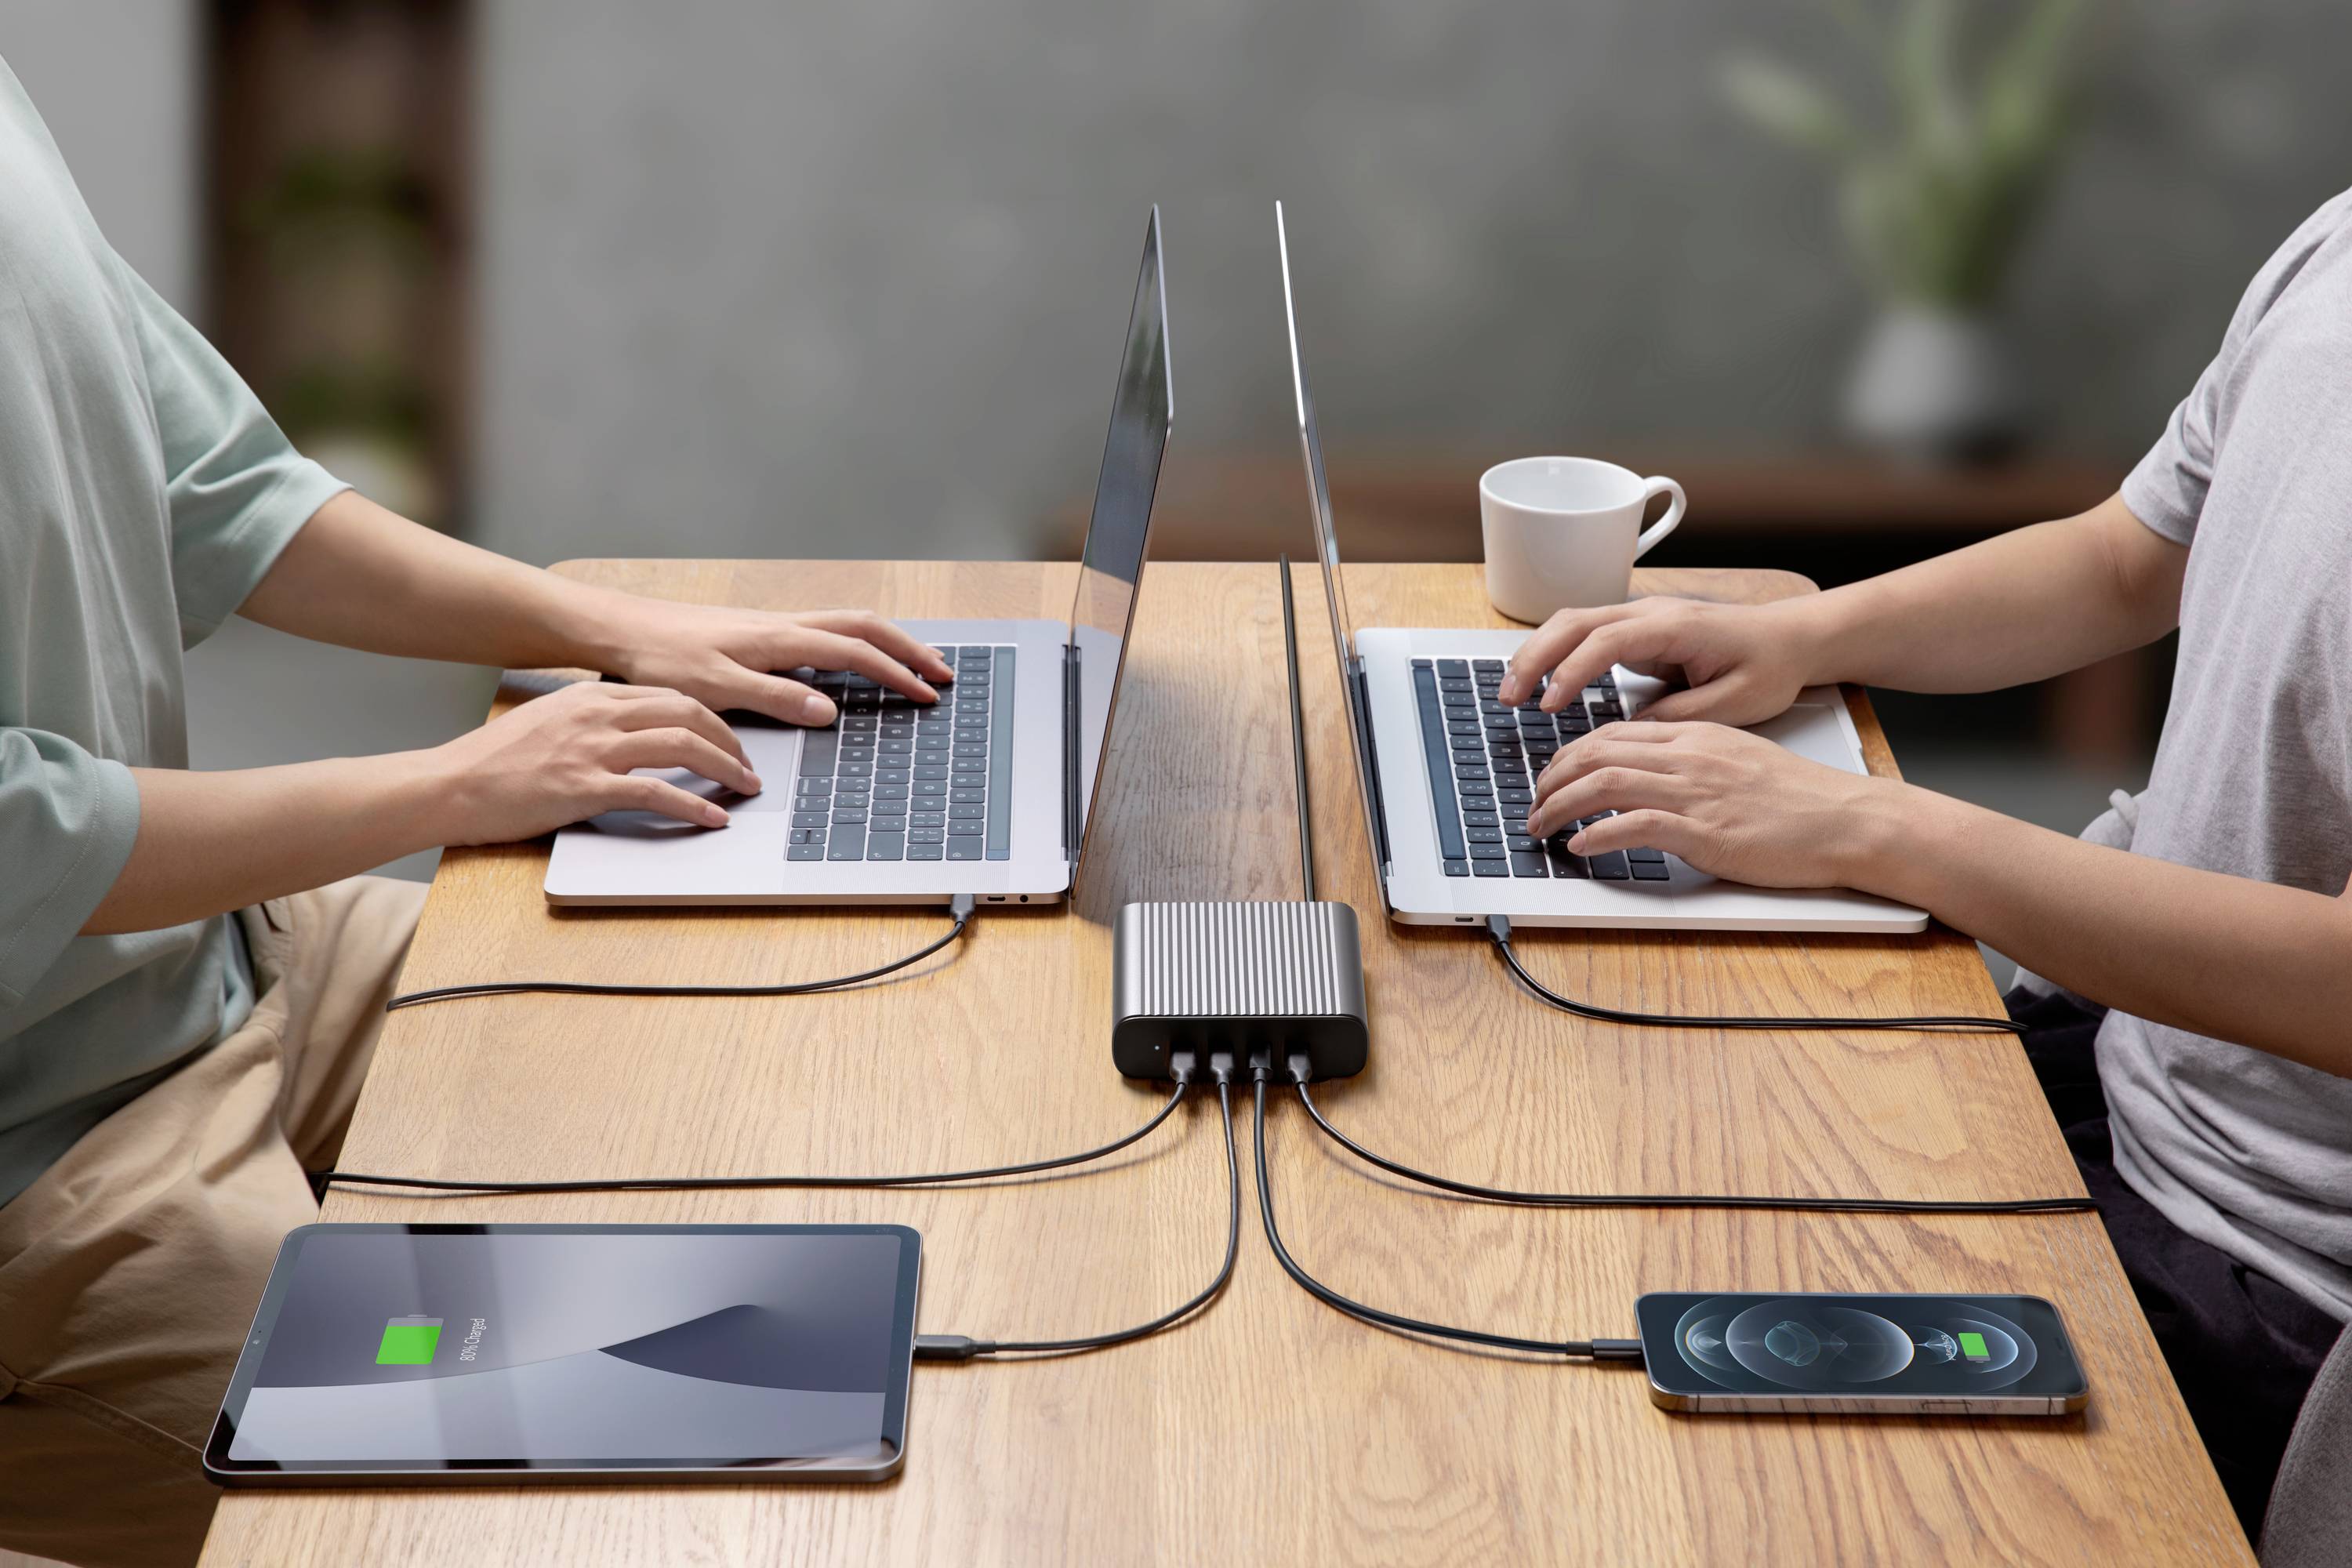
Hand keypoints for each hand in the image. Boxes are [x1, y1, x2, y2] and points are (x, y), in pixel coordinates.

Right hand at [426, 680, 764, 842]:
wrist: (450, 785)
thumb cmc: (496, 762)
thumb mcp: (552, 723)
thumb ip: (595, 722)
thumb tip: (637, 735)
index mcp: (593, 695)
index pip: (672, 695)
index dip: (712, 718)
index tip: (732, 739)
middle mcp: (598, 714)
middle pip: (688, 713)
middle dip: (730, 740)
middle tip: (749, 765)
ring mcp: (593, 749)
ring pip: (682, 746)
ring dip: (725, 768)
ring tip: (745, 788)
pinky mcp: (585, 787)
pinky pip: (657, 792)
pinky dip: (693, 805)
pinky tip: (712, 817)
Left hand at [596, 598, 955, 725]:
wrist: (622, 629)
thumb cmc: (661, 658)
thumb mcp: (716, 687)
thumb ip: (775, 698)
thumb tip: (830, 709)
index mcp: (780, 639)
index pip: (856, 653)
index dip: (898, 674)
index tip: (928, 694)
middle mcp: (784, 625)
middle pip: (865, 627)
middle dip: (909, 649)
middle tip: (943, 672)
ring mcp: (775, 626)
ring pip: (847, 624)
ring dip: (888, 642)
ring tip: (915, 661)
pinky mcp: (762, 633)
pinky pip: (826, 631)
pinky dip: (857, 643)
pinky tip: (856, 661)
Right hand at [1496, 597, 1824, 726]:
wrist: (1790, 639)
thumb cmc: (1768, 666)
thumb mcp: (1735, 703)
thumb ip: (1681, 717)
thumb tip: (1632, 730)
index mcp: (1674, 626)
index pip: (1607, 639)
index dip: (1573, 670)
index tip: (1550, 704)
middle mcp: (1650, 614)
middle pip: (1574, 621)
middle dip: (1534, 657)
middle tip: (1508, 697)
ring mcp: (1640, 619)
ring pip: (1571, 623)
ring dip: (1536, 654)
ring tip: (1510, 693)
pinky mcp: (1636, 632)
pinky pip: (1583, 636)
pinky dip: (1554, 655)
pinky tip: (1538, 684)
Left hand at [1527, 721, 1899, 889]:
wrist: (1847, 820)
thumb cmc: (1799, 801)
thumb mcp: (1737, 763)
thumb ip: (1691, 765)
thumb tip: (1649, 782)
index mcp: (1696, 736)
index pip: (1613, 733)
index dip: (1570, 754)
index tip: (1550, 776)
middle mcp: (1689, 756)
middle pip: (1597, 752)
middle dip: (1551, 778)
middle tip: (1531, 804)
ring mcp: (1696, 792)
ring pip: (1605, 784)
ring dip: (1559, 806)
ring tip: (1539, 826)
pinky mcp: (1705, 830)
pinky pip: (1635, 825)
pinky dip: (1598, 835)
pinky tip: (1580, 847)